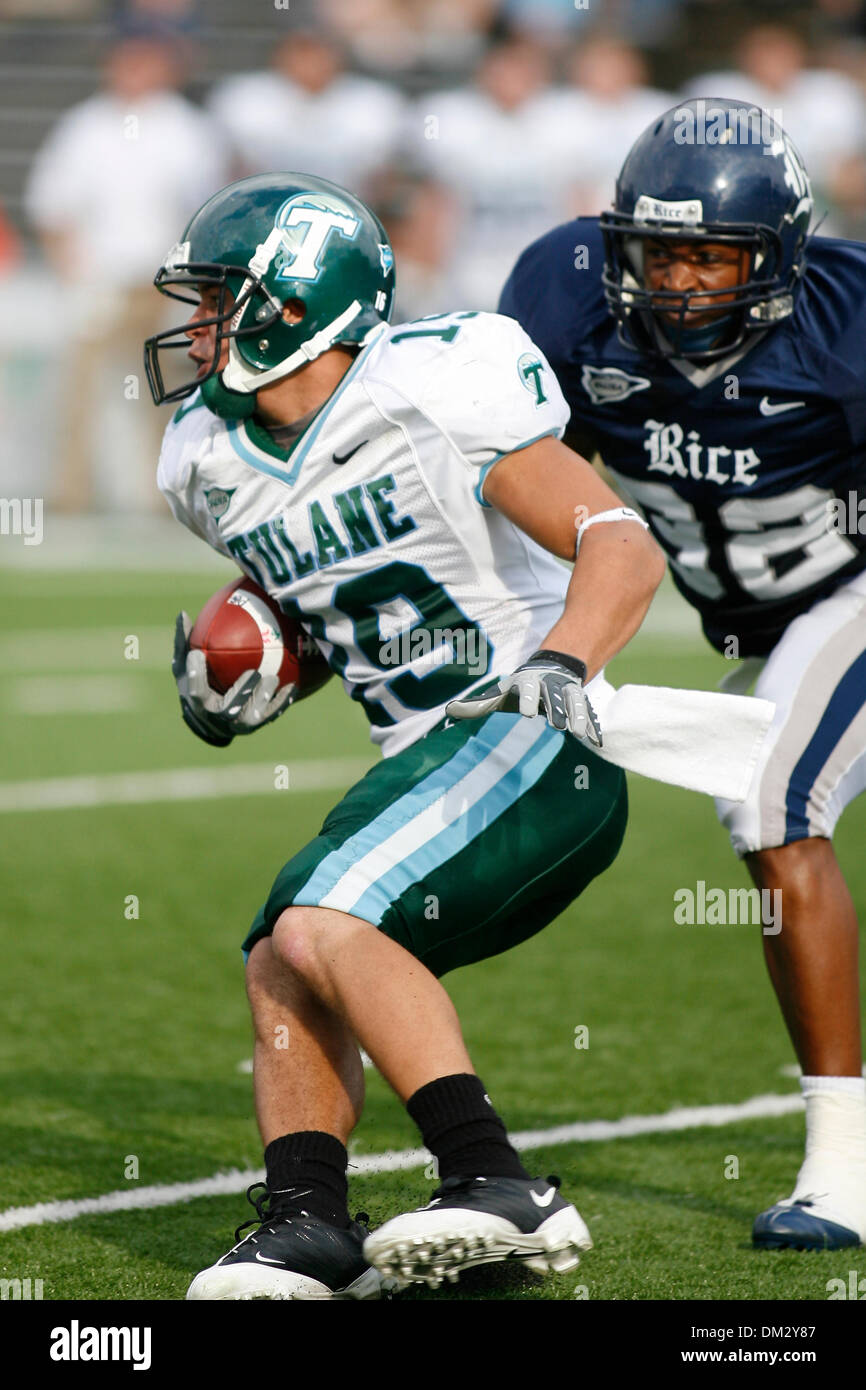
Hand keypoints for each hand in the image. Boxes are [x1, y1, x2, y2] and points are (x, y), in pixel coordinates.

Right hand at [172, 612, 293, 746]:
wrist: (211, 719)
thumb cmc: (198, 684)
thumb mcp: (185, 666)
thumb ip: (184, 644)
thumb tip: (183, 614)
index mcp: (199, 703)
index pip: (196, 690)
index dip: (196, 675)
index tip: (197, 654)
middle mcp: (218, 718)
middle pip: (229, 709)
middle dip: (242, 691)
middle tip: (253, 672)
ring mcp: (237, 724)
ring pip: (251, 716)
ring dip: (263, 698)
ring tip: (273, 679)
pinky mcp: (255, 725)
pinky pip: (270, 715)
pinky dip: (282, 702)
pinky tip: (293, 686)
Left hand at [446, 649, 601, 745]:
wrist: (551, 669)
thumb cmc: (519, 688)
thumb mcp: (499, 694)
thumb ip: (477, 705)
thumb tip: (449, 711)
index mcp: (529, 682)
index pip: (528, 689)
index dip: (527, 699)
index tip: (527, 713)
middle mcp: (551, 687)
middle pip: (555, 697)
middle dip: (557, 710)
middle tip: (557, 725)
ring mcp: (569, 694)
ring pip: (576, 704)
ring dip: (578, 717)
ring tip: (581, 734)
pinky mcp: (581, 705)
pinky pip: (589, 715)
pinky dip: (594, 727)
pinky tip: (597, 742)